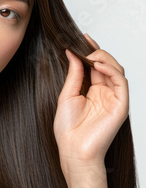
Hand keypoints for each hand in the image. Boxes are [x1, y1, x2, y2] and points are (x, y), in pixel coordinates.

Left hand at [53, 34, 128, 169]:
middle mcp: (104, 93)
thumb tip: (72, 53)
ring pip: (116, 70)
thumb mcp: (67, 94)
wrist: (73, 149)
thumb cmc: (68, 128)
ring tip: (91, 55)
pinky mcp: (120, 105)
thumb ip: (73, 74)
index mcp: (92, 91)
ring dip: (105, 59)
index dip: (91, 51)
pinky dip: (111, 70)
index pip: (95, 66)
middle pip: (107, 65)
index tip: (83, 37)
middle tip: (85, 45)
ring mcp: (113, 98)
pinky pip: (121, 82)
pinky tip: (98, 65)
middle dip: (97, 52)